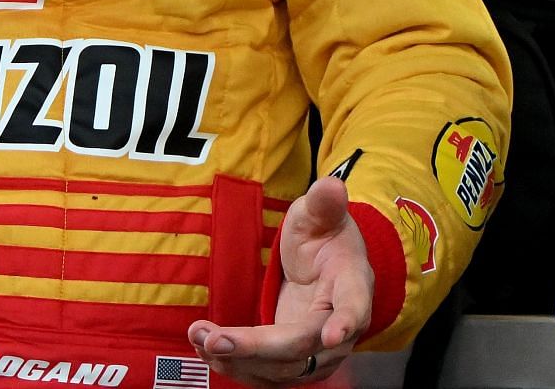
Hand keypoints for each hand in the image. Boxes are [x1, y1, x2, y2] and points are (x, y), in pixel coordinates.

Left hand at [188, 177, 372, 387]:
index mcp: (352, 283)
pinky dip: (234, 365)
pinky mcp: (292, 364)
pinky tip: (205, 347)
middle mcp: (340, 327)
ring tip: (199, 337)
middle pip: (302, 347)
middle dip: (257, 347)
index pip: (355, 305)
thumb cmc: (322, 235)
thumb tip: (331, 184)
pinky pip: (265, 375)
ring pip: (281, 370)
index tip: (332, 335)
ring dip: (237, 359)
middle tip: (215, 339)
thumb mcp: (319, 213)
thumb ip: (323, 203)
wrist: (322, 267)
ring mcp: (317, 352)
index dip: (346, 321)